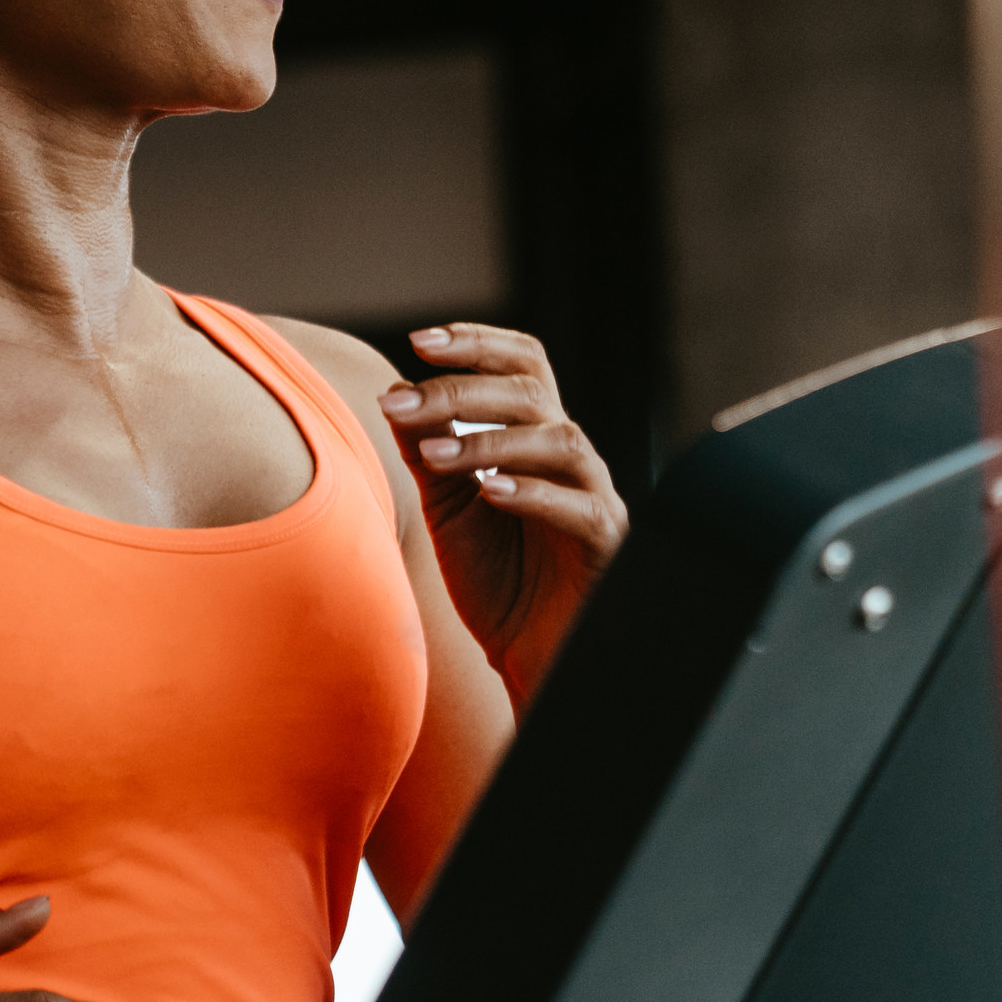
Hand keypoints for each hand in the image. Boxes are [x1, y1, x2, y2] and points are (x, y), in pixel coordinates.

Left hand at [380, 322, 629, 705]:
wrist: (533, 661)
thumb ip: (430, 455)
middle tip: (404, 398)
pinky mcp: (607, 544)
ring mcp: (594, 498)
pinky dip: (533, 493)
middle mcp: (569, 459)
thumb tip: (394, 395)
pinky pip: (580, 506)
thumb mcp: (450, 512)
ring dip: (490, 441)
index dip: (478, 343)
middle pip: (534, 389)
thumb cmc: (499, 584)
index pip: (522, 365)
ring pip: (560, 440)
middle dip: (467, 384)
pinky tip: (488, 494)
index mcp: (534, 441)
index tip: (419, 341)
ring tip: (434, 456)